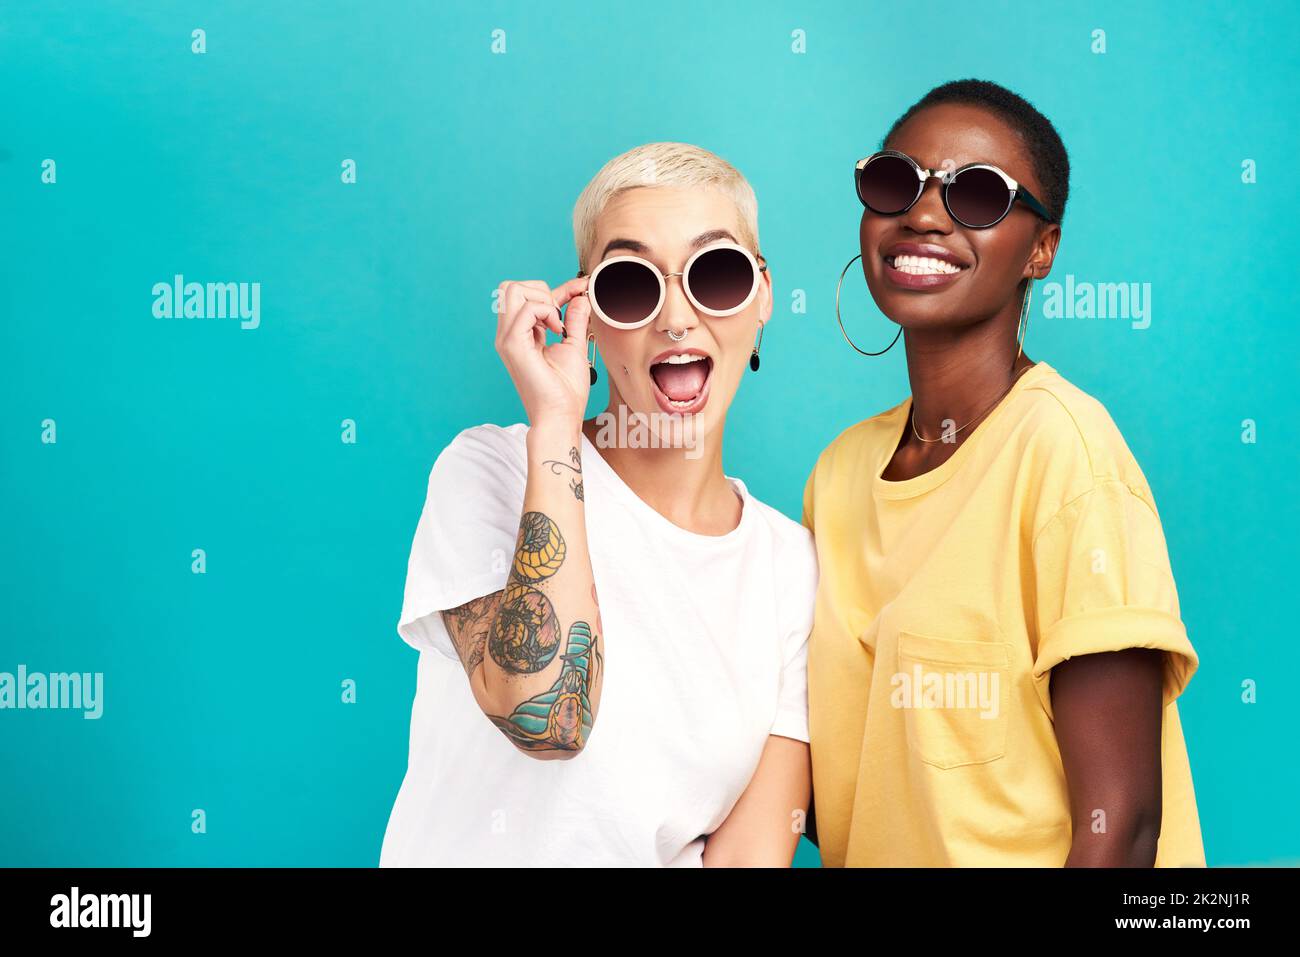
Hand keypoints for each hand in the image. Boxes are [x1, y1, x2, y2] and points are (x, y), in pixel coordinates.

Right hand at [494, 277, 591, 426]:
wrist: (560, 416)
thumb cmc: (565, 390)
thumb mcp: (573, 345)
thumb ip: (574, 320)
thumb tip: (580, 297)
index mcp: (519, 335)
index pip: (527, 296)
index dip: (557, 289)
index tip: (581, 289)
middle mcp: (508, 334)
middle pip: (510, 287)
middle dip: (541, 290)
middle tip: (561, 315)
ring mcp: (507, 339)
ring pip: (511, 290)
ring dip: (542, 299)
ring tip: (557, 324)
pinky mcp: (513, 345)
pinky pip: (525, 309)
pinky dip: (545, 311)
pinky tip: (556, 330)